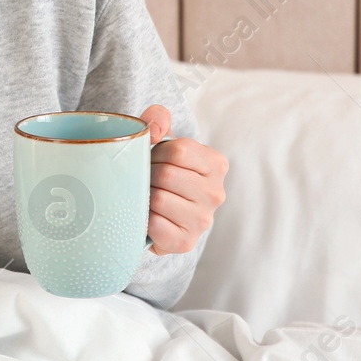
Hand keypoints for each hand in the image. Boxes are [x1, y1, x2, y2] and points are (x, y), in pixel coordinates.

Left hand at [137, 104, 227, 254]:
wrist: (159, 212)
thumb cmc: (161, 170)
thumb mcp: (162, 139)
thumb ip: (158, 118)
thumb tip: (155, 127)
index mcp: (216, 164)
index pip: (179, 149)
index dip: (155, 151)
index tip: (153, 158)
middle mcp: (216, 193)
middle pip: (167, 174)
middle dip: (147, 174)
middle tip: (146, 179)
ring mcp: (203, 220)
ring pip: (159, 199)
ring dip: (144, 196)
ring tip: (146, 195)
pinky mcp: (186, 242)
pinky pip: (155, 225)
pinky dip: (143, 219)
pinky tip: (147, 216)